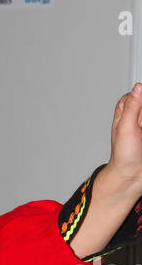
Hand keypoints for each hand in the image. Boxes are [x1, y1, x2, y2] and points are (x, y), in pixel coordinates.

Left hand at [101, 83, 141, 199]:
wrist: (132, 176)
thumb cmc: (124, 155)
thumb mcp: (125, 128)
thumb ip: (132, 107)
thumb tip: (138, 87)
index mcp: (126, 111)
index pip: (138, 93)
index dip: (141, 100)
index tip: (139, 117)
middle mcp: (137, 115)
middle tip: (141, 127)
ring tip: (141, 135)